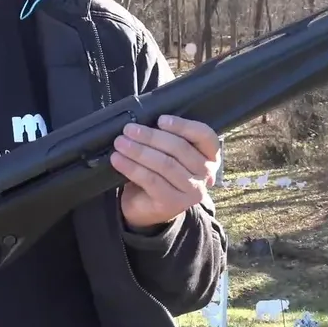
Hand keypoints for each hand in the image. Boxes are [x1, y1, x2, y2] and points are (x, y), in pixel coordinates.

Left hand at [111, 115, 219, 229]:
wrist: (147, 206)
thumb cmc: (158, 172)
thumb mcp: (166, 152)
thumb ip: (164, 138)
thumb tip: (143, 123)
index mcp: (209, 156)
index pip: (204, 135)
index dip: (183, 126)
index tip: (160, 120)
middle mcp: (206, 174)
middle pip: (180, 149)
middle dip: (151, 137)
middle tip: (128, 130)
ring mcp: (192, 191)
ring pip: (165, 164)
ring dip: (139, 151)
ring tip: (120, 143)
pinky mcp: (173, 203)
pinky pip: (151, 180)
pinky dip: (132, 168)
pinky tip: (118, 160)